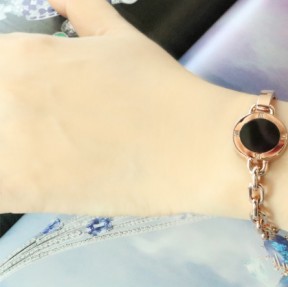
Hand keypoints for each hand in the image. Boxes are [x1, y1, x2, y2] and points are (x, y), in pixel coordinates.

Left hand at [0, 0, 237, 215]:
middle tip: (44, 136)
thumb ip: (77, 9)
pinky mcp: (22, 188)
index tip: (28, 107)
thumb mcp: (114, 34)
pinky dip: (8, 188)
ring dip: (9, 155)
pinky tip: (32, 185)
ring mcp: (10, 143)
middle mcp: (7, 93)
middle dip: (10, 121)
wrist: (191, 148)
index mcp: (19, 54)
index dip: (10, 92)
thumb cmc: (160, 92)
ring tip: (43, 160)